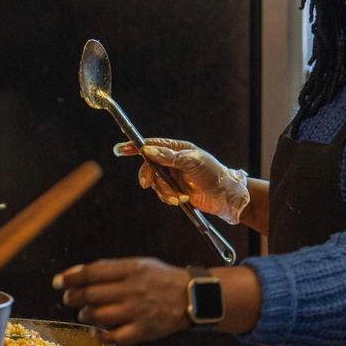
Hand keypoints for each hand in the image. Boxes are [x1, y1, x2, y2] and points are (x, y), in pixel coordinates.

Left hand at [53, 258, 189, 345]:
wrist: (192, 296)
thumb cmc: (163, 279)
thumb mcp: (139, 264)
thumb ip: (112, 268)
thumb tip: (81, 272)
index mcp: (131, 270)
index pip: (93, 273)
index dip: (71, 277)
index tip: (59, 282)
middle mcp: (132, 290)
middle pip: (92, 295)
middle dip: (74, 297)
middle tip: (69, 298)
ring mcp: (137, 311)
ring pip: (100, 315)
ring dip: (86, 315)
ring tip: (84, 313)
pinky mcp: (143, 329)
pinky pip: (116, 336)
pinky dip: (102, 335)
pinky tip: (98, 331)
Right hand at [115, 138, 249, 224]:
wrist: (225, 197)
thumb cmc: (212, 174)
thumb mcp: (192, 162)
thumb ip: (169, 157)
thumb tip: (147, 151)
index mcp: (177, 149)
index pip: (152, 145)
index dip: (135, 147)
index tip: (120, 150)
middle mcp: (173, 162)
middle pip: (149, 166)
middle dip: (148, 176)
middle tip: (146, 183)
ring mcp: (173, 177)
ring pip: (155, 183)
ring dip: (164, 191)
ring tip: (179, 196)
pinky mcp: (175, 191)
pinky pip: (162, 194)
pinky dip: (169, 198)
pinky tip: (181, 200)